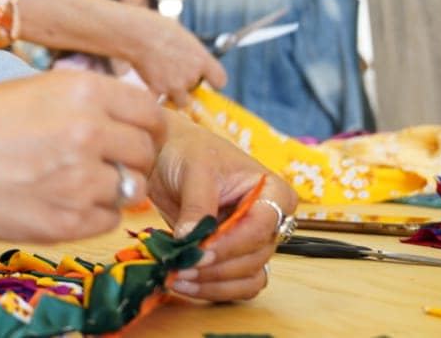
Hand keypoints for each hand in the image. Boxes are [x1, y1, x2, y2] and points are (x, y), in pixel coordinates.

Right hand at [0, 71, 165, 243]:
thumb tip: (122, 116)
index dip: (147, 126)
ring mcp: (81, 181)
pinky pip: (108, 220)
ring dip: (113, 187)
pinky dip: (94, 214)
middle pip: (145, 151)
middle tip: (108, 162)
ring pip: (131, 188)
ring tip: (75, 182)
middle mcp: (89, 132)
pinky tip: (61, 202)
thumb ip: (82, 101)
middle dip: (132, 157)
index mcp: (81, 90)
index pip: (148, 111)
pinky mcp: (68, 222)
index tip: (139, 135)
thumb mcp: (32, 87)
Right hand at [112, 6, 225, 106]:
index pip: (220, 81)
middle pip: (196, 91)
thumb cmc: (157, 28)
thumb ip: (191, 52)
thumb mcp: (182, 35)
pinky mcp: (158, 91)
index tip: (207, 79)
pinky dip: (156, 95)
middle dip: (187, 85)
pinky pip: (160, 100)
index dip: (213, 81)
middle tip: (174, 71)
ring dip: (173, 94)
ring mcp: (175, 86)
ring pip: (180, 101)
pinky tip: (149, 80)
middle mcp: (192, 76)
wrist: (136, 34)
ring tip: (161, 77)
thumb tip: (192, 58)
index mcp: (202, 60)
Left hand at [145, 115, 296, 301]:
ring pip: (246, 277)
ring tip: (177, 277)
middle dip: (217, 268)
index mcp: (273, 191)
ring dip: (213, 283)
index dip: (231, 244)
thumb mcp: (195, 170)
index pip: (261, 227)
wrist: (167, 154)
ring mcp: (252, 241)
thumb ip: (197, 206)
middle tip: (180, 267)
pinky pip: (235, 285)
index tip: (199, 252)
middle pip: (254, 257)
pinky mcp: (233, 256)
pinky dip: (212, 289)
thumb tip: (190, 242)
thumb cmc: (188, 151)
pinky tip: (184, 283)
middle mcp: (270, 220)